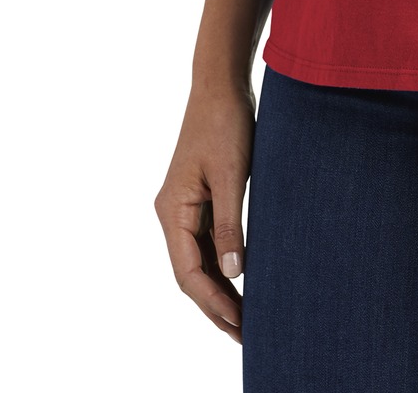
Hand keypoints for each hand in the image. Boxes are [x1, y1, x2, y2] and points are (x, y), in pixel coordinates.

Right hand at [154, 79, 255, 340]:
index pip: (188, 272)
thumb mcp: (230, 174)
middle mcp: (172, 213)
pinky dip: (222, 265)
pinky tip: (241, 279)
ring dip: (219, 289)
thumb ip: (230, 225)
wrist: (221, 84)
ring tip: (245, 318)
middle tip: (245, 334)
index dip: (213, 302)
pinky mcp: (200, 198)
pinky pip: (206, 242)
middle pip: (190, 273)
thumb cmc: (225, 123)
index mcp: (172, 210)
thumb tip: (232, 274)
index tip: (239, 324)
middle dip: (215, 305)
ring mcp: (185, 206)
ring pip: (198, 261)